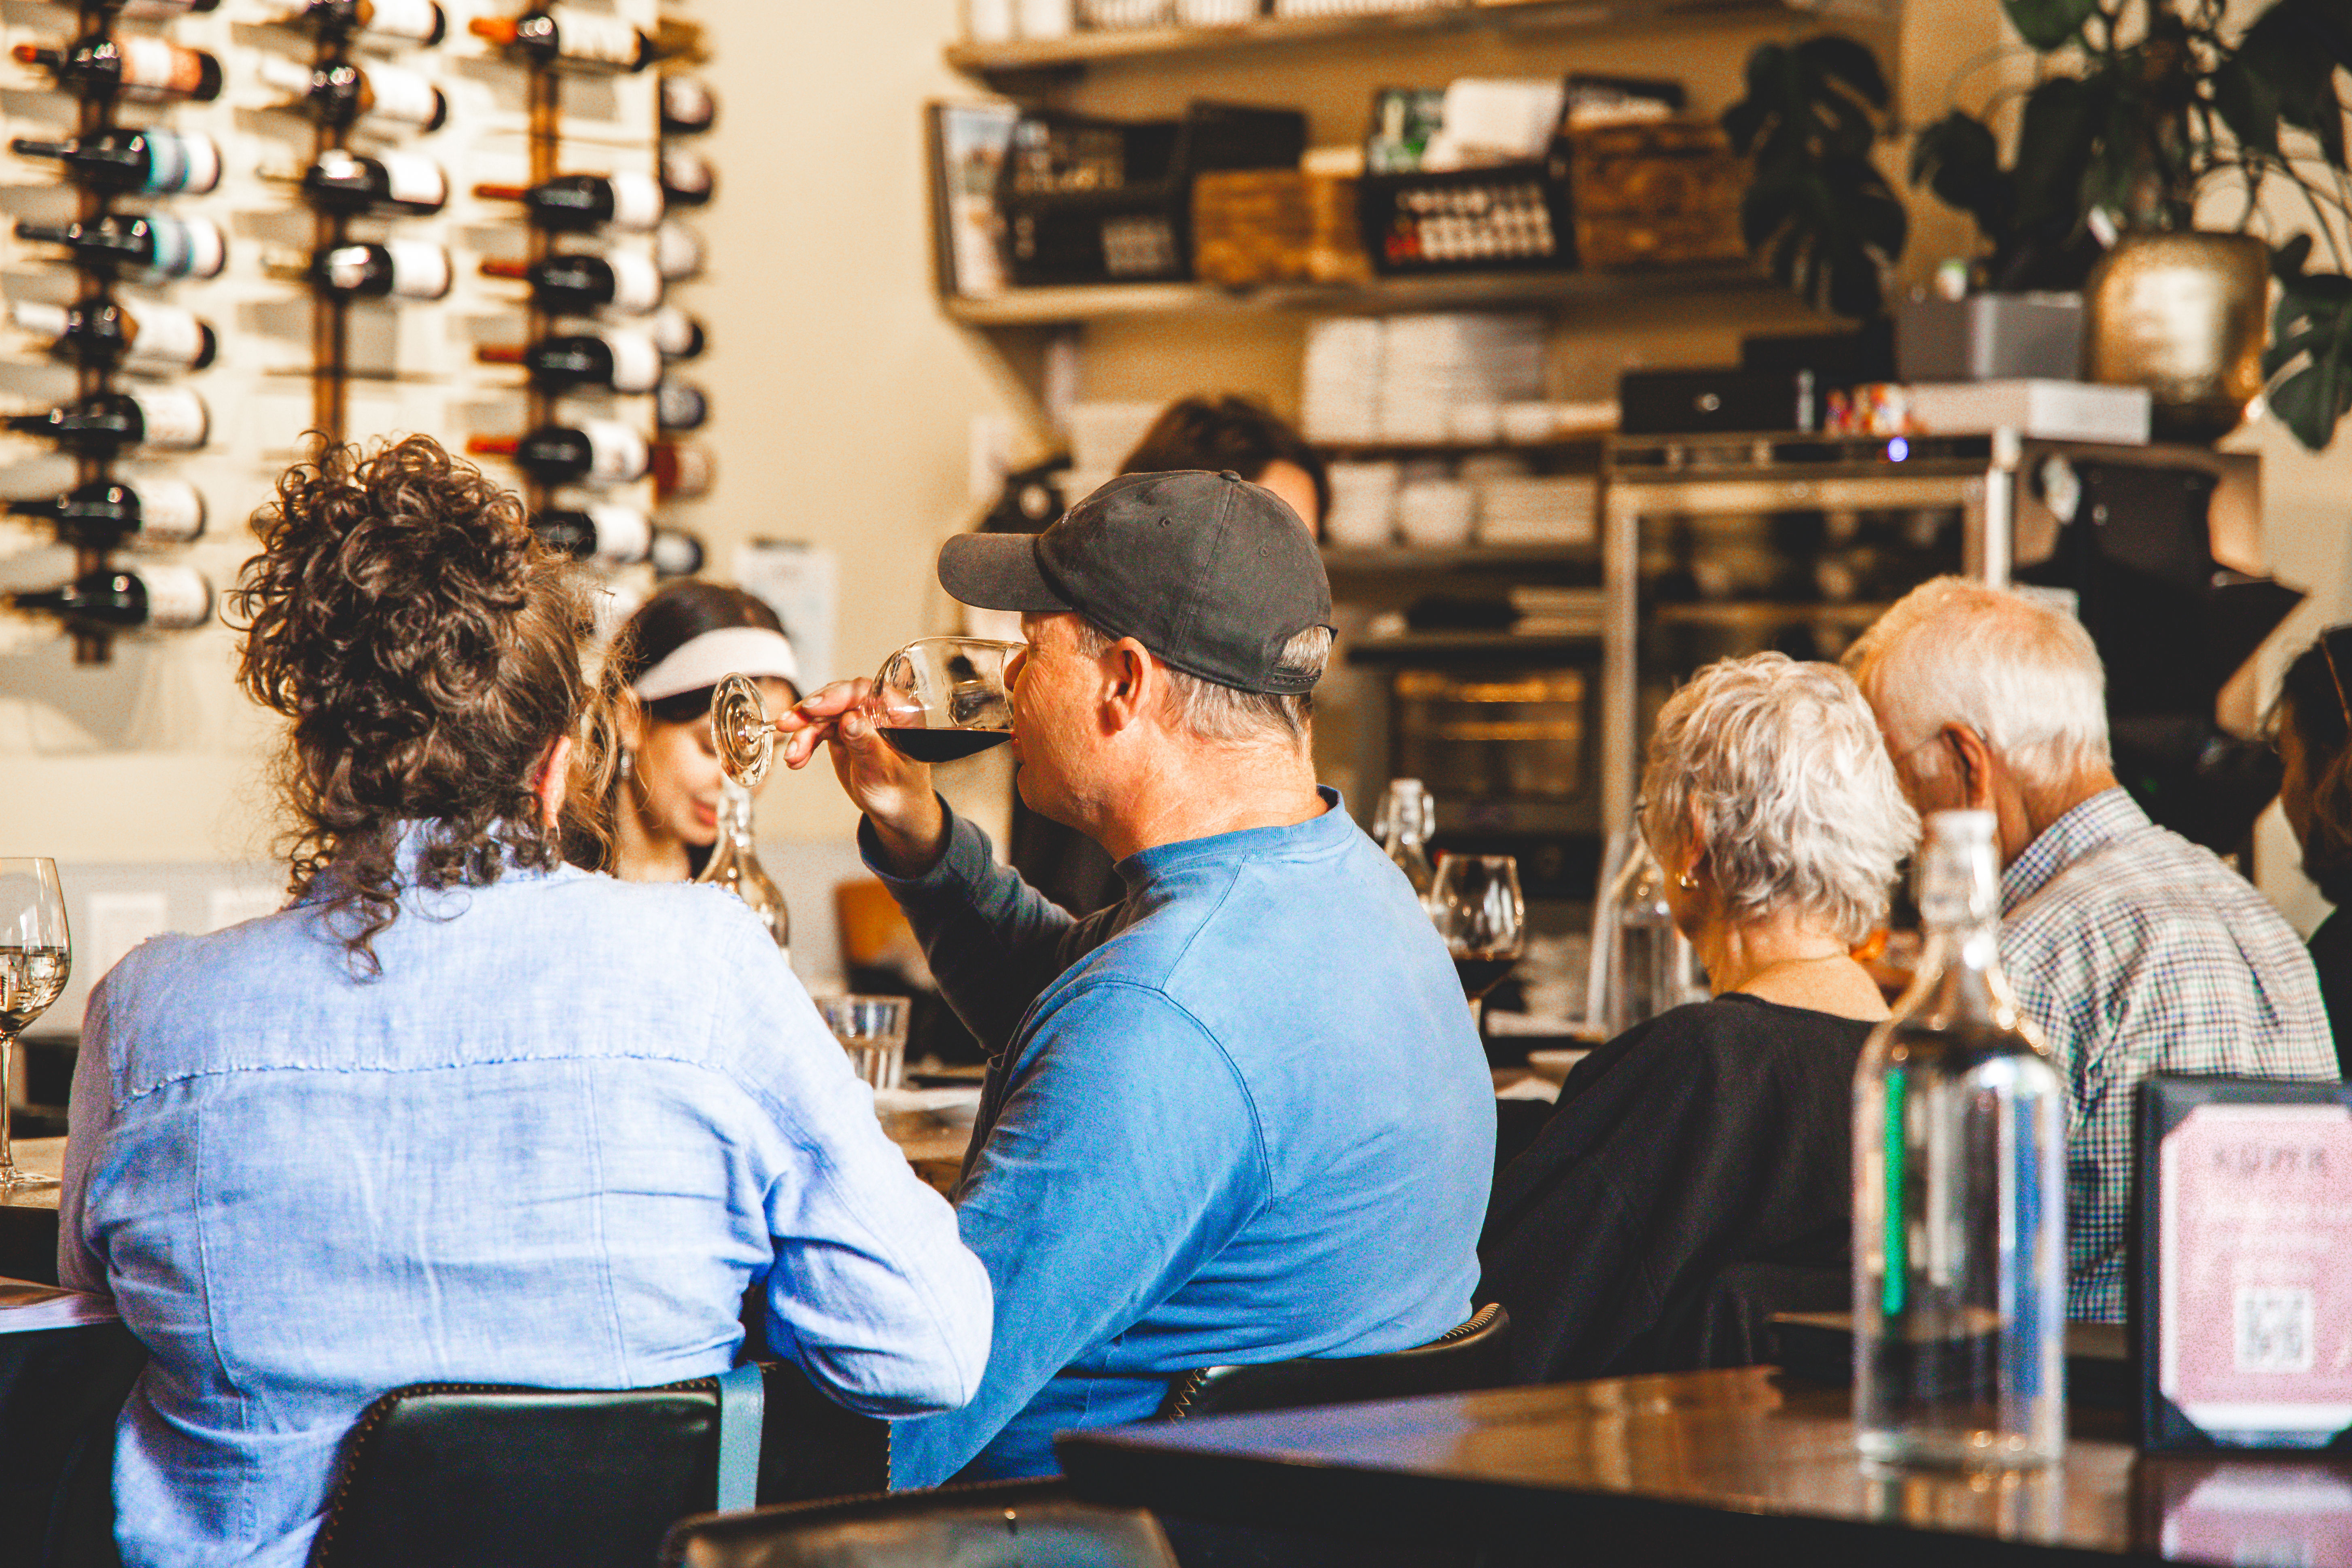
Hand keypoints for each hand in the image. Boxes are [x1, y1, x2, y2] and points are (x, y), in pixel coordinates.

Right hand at [777, 678, 946, 874]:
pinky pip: (819, 729)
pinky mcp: (844, 731)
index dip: (838, 696)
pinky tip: (796, 759)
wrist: (894, 811)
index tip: (813, 708)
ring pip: (825, 714)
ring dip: (803, 733)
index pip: (867, 691)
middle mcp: (879, 710)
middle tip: (788, 724)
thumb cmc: (900, 791)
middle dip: (812, 712)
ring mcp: (859, 719)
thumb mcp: (883, 771)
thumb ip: (866, 744)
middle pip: (840, 698)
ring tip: (792, 756)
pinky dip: (805, 743)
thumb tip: (849, 718)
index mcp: (900, 713)